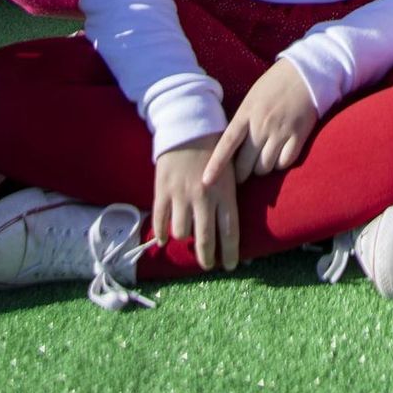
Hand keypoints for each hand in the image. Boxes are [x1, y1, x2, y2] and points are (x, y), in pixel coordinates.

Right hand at [153, 137, 238, 269]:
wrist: (189, 126)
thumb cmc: (215, 149)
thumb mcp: (231, 172)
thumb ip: (230, 197)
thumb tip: (232, 227)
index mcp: (225, 193)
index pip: (230, 232)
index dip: (230, 254)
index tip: (230, 266)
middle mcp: (203, 198)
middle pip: (205, 239)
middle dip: (207, 258)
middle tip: (208, 265)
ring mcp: (181, 195)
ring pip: (181, 232)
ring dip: (184, 238)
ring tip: (188, 237)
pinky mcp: (162, 191)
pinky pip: (160, 221)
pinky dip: (162, 233)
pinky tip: (165, 239)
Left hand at [205, 58, 317, 184]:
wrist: (305, 73)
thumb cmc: (275, 85)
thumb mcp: (251, 98)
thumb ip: (241, 121)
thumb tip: (229, 148)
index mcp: (246, 113)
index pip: (227, 144)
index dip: (216, 165)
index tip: (206, 182)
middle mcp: (261, 124)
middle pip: (245, 164)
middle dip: (242, 173)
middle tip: (244, 172)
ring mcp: (281, 131)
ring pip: (265, 168)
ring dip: (262, 168)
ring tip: (264, 159)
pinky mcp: (298, 136)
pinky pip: (284, 163)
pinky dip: (281, 163)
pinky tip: (280, 154)